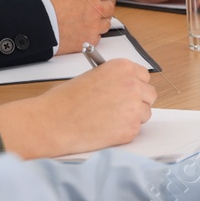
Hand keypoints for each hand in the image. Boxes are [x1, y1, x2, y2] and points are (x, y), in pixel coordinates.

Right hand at [0, 58, 155, 158]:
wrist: (51, 122)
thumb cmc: (63, 101)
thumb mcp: (92, 77)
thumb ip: (114, 80)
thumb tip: (124, 87)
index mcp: (122, 68)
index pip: (144, 76)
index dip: (135, 86)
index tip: (128, 92)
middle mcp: (132, 85)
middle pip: (149, 94)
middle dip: (137, 102)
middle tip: (120, 109)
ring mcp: (133, 107)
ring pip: (145, 113)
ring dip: (132, 117)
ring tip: (108, 120)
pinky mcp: (130, 129)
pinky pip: (136, 130)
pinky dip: (124, 132)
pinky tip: (105, 130)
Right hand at [23, 0, 115, 53]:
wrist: (29, 23)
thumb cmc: (38, 0)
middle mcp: (95, 8)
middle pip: (110, 5)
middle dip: (102, 3)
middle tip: (93, 5)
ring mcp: (92, 25)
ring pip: (106, 22)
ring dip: (99, 19)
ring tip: (87, 18)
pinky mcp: (87, 40)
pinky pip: (97, 36)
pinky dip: (91, 33)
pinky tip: (82, 30)